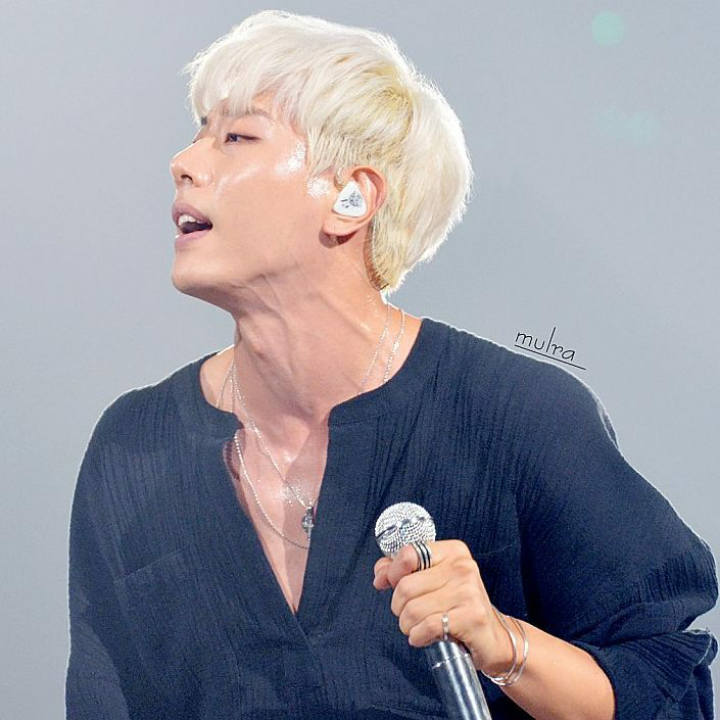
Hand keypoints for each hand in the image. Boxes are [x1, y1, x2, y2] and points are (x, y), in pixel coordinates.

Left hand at [373, 539, 514, 674]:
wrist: (492, 637)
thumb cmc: (458, 607)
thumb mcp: (432, 581)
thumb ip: (403, 571)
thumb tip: (380, 572)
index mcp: (452, 551)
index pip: (408, 554)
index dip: (393, 572)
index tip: (390, 583)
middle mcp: (462, 567)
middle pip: (405, 586)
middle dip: (399, 606)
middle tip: (410, 614)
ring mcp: (469, 591)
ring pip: (412, 610)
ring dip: (408, 625)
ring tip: (420, 626)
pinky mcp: (472, 617)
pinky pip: (427, 627)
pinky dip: (418, 636)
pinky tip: (424, 637)